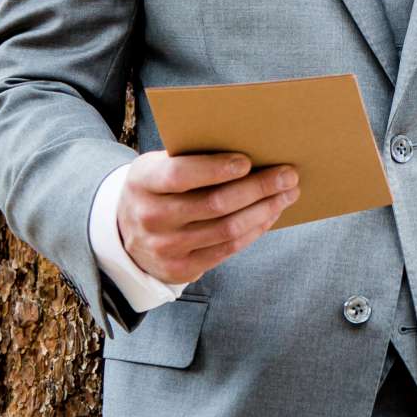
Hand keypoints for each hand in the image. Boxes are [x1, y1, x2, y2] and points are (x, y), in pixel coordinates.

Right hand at [117, 150, 298, 284]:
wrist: (127, 232)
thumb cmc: (158, 187)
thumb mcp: (159, 166)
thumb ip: (192, 158)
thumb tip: (251, 148)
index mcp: (143, 182)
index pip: (180, 175)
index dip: (216, 169)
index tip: (248, 161)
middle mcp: (151, 217)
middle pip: (214, 204)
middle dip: (258, 188)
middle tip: (288, 175)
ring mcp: (165, 248)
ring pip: (227, 229)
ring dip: (265, 210)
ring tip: (287, 194)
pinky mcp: (181, 269)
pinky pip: (228, 249)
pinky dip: (254, 230)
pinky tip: (270, 214)